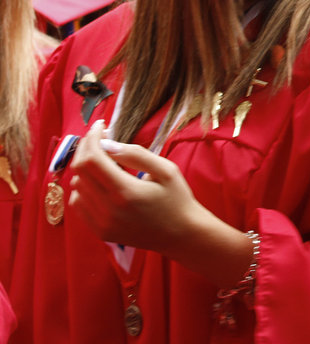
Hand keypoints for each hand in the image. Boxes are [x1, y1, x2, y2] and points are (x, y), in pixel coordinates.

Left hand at [68, 119, 200, 252]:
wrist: (181, 234)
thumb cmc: (177, 198)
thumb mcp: (166, 169)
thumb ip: (136, 154)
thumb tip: (107, 143)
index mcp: (126, 192)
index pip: (92, 160)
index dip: (91, 138)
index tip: (100, 126)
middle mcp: (109, 209)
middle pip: (80, 171)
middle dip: (87, 148)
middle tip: (100, 138)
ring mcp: (102, 223)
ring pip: (77, 186)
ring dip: (86, 169)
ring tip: (105, 161)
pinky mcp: (100, 231)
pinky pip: (78, 204)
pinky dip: (84, 188)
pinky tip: (101, 183)